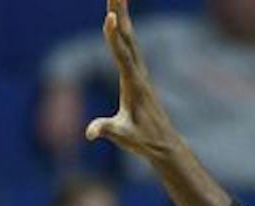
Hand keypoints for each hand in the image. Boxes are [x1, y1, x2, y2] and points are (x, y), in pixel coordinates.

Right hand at [85, 0, 185, 168]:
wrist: (164, 143)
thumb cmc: (143, 140)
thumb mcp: (124, 137)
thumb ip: (107, 130)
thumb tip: (91, 132)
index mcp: (133, 85)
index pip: (122, 56)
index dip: (113, 37)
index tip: (109, 17)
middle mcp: (138, 72)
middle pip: (127, 36)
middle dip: (119, 12)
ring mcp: (139, 71)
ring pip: (129, 36)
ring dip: (122, 13)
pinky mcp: (138, 72)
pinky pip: (129, 44)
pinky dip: (123, 27)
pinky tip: (120, 18)